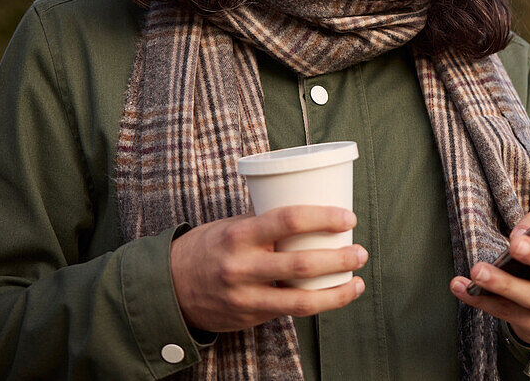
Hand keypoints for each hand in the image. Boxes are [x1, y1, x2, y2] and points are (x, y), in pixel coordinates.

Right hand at [170, 205, 367, 331]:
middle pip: (302, 263)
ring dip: (337, 292)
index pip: (289, 220)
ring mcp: (245, 296)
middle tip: (361, 252)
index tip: (348, 217)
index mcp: (239, 234)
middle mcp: (242, 267)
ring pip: (301, 300)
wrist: (168, 288)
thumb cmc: (209, 248)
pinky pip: (289, 312)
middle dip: (340, 258)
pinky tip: (335, 296)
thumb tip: (312, 211)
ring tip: (359, 282)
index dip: (324, 217)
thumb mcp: (231, 226)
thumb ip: (265, 223)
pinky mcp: (249, 317)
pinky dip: (317, 304)